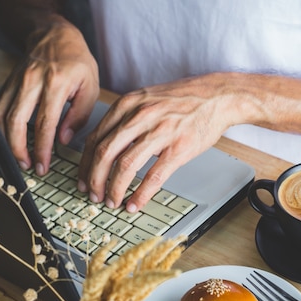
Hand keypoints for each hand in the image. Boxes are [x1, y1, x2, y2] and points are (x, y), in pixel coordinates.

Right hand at [0, 21, 98, 174]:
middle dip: (19, 149)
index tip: (43, 165)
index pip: (46, 122)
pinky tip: (8, 141)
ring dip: (6, 141)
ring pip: (1, 116)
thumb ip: (79, 115)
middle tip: (27, 166)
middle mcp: (32, 81)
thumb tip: (63, 140)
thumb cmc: (76, 61)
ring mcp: (16, 81)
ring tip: (18, 158)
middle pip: (16, 121)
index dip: (43, 148)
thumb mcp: (90, 86)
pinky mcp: (7, 83)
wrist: (54, 35)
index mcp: (56, 83)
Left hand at [78, 74, 236, 212]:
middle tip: (94, 195)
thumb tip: (105, 145)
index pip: (96, 138)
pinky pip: (153, 177)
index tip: (84, 179)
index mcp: (128, 105)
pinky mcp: (178, 148)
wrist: (216, 96)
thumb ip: (125, 118)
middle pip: (105, 154)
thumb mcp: (146, 99)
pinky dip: (141, 194)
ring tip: (112, 201)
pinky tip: (135, 203)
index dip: (86, 164)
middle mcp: (140, 116)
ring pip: (126, 166)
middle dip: (95, 180)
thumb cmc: (183, 100)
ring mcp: (160, 132)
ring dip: (114, 189)